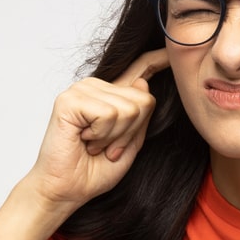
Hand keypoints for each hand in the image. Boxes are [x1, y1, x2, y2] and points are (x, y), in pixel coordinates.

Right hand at [26, 49, 169, 210]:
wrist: (67, 191)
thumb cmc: (94, 171)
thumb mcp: (131, 144)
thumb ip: (140, 116)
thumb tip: (143, 82)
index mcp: (111, 95)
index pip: (140, 69)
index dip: (158, 59)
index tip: (172, 49)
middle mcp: (95, 87)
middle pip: (144, 99)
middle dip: (131, 132)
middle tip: (107, 147)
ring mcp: (81, 90)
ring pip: (129, 108)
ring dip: (115, 137)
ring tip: (94, 145)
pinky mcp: (70, 100)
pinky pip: (110, 114)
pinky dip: (102, 135)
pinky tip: (84, 140)